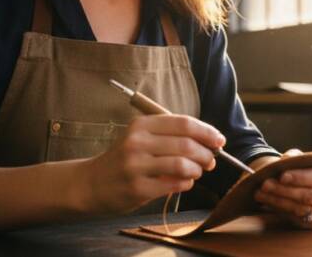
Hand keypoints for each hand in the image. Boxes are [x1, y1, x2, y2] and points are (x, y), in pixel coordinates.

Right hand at [80, 115, 224, 214]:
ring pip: (183, 165)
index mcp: (141, 125)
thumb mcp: (141, 137)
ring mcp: (136, 166)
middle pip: (187, 144)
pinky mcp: (137, 188)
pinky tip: (185, 182)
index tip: (219, 140)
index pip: (184, 123)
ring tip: (198, 172)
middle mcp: (137, 143)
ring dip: (198, 169)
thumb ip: (170, 135)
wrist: (91, 183)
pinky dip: (186, 183)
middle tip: (211, 160)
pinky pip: (174, 184)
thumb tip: (209, 141)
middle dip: (206, 153)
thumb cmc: (124, 158)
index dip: (207, 132)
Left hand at [253, 149, 311, 228]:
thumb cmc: (307, 170)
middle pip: (309, 196)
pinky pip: (297, 219)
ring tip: (261, 193)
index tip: (282, 175)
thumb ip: (296, 157)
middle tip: (265, 184)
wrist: (307, 186)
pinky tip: (268, 202)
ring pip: (301, 209)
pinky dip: (281, 210)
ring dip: (278, 201)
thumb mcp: (303, 159)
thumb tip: (287, 159)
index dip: (300, 177)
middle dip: (284, 190)